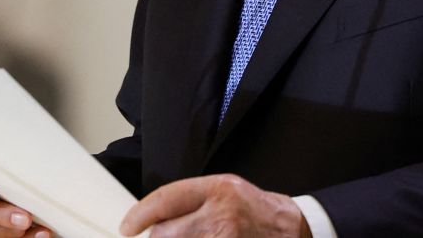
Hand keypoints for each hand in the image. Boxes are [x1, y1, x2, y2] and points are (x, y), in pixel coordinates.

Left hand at [119, 174, 309, 237]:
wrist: (294, 230)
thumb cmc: (257, 211)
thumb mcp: (225, 191)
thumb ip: (192, 201)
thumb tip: (154, 218)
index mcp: (217, 189)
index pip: (165, 199)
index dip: (139, 215)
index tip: (127, 227)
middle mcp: (221, 215)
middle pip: (164, 234)